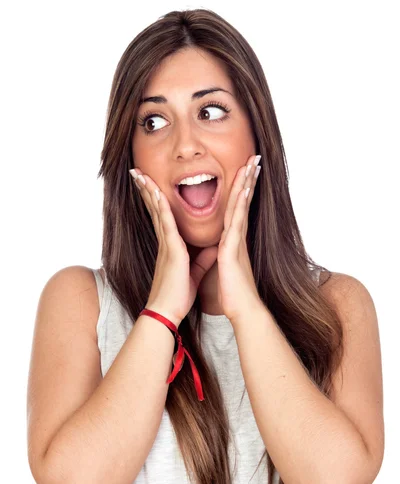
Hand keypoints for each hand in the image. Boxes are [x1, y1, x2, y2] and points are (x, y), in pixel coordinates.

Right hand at [129, 168, 217, 326]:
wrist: (168, 312)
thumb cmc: (177, 295)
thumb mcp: (194, 273)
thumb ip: (202, 259)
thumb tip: (212, 249)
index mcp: (171, 247)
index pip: (163, 217)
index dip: (157, 200)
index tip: (152, 184)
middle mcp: (166, 242)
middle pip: (156, 209)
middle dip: (147, 189)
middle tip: (137, 171)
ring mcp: (166, 244)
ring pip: (158, 211)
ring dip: (149, 190)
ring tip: (140, 173)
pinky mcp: (171, 250)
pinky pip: (165, 223)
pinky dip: (160, 206)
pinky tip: (155, 191)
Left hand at [216, 155, 262, 323]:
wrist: (242, 309)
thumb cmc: (235, 292)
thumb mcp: (227, 268)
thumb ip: (226, 254)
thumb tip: (225, 248)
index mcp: (233, 241)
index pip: (238, 209)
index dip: (242, 190)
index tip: (245, 172)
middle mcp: (237, 238)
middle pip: (242, 202)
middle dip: (248, 180)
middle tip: (253, 158)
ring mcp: (237, 242)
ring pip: (241, 207)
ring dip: (246, 185)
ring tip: (251, 165)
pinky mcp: (233, 250)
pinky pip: (236, 223)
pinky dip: (240, 205)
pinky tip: (243, 191)